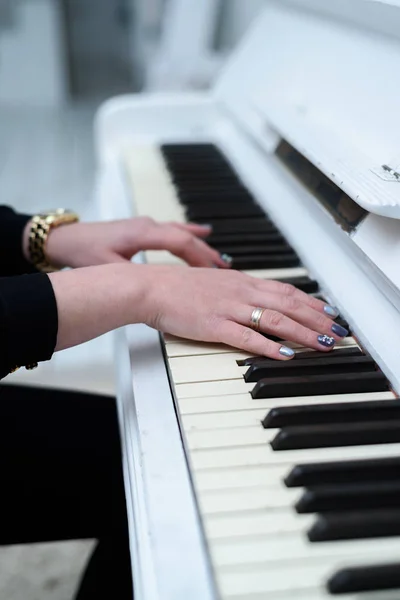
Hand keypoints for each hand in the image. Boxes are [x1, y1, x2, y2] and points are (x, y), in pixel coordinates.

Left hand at [44, 217, 229, 268]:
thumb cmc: (82, 251)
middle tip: (225, 266)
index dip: (199, 257)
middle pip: (185, 236)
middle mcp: (146, 225)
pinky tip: (201, 235)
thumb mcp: (108, 267)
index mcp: (141, 234)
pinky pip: (172, 230)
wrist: (65, 238)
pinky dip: (188, 235)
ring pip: (180, 231)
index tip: (215, 271)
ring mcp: (144, 224)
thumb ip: (133, 276)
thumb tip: (155, 286)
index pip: (179, 243)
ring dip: (200, 244)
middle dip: (206, 251)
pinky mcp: (140, 229)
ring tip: (219, 256)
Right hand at [50, 263, 344, 357]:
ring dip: (303, 332)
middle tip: (339, 331)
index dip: (311, 303)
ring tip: (324, 344)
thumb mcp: (213, 282)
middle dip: (318, 319)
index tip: (330, 312)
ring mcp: (229, 308)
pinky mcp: (214, 325)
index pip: (286, 290)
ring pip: (275, 320)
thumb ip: (236, 290)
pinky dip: (268, 346)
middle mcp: (241, 292)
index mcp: (241, 281)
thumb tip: (254, 299)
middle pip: (289, 305)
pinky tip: (284, 354)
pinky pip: (246, 337)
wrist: (149, 287)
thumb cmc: (177, 287)